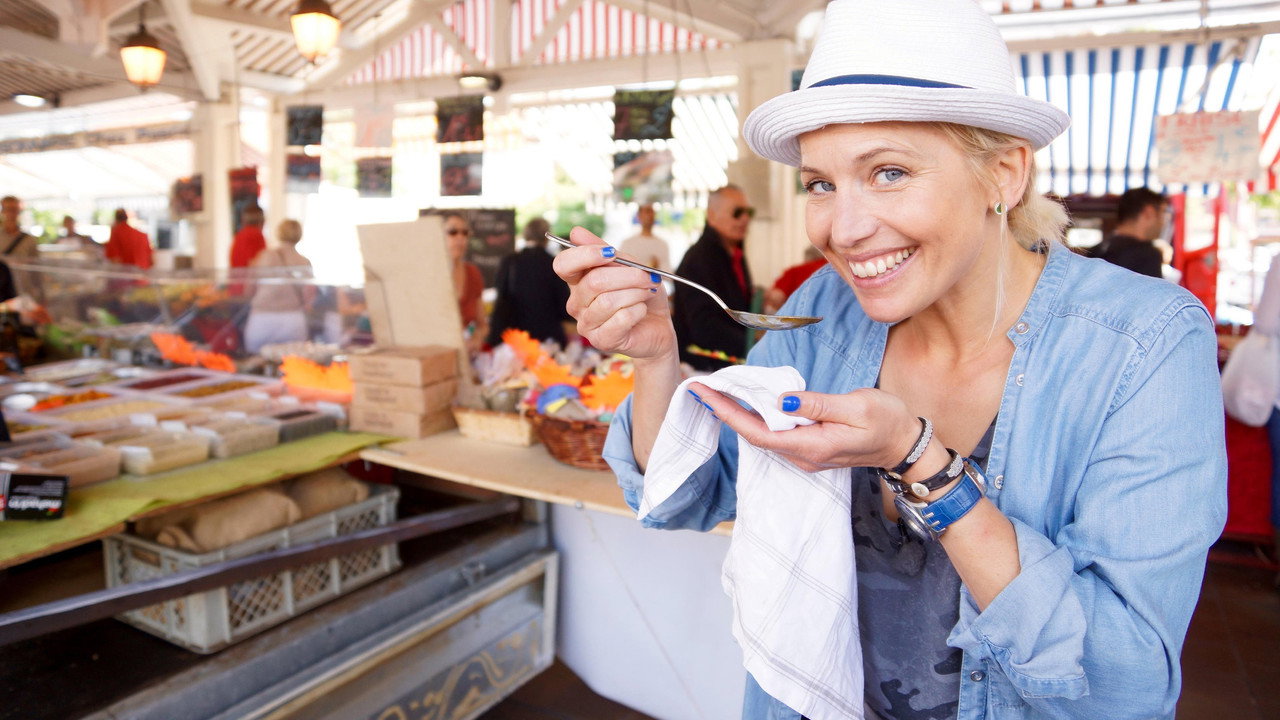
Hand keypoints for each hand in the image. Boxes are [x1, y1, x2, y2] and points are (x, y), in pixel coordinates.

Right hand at [552, 227, 674, 359]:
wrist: (658, 328)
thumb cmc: (642, 296)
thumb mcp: (628, 266)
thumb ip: (604, 250)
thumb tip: (576, 232)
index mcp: (579, 282)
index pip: (563, 265)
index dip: (585, 255)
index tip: (612, 253)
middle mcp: (577, 303)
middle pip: (594, 282)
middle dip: (628, 276)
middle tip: (648, 277)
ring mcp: (586, 324)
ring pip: (608, 301)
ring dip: (636, 293)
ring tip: (648, 292)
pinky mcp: (601, 340)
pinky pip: (620, 319)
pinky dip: (637, 310)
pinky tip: (641, 311)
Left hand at [689, 383, 920, 473]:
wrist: (905, 445)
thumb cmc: (887, 422)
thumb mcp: (857, 407)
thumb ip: (818, 404)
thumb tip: (782, 400)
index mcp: (812, 446)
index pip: (758, 432)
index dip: (729, 413)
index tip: (706, 394)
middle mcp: (803, 456)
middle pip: (754, 434)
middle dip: (726, 411)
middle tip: (702, 387)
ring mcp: (806, 455)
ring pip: (763, 435)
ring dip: (738, 414)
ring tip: (716, 392)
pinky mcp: (810, 447)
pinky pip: (776, 433)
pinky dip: (757, 417)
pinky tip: (747, 402)